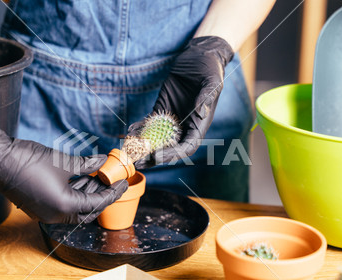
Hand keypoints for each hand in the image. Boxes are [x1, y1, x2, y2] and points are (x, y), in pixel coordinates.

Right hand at [0, 127, 127, 223]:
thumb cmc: (28, 161)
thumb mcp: (63, 162)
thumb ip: (87, 165)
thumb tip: (102, 161)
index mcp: (64, 206)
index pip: (97, 203)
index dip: (113, 192)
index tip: (123, 182)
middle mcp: (55, 215)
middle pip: (87, 209)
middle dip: (101, 194)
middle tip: (111, 179)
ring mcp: (45, 212)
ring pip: (75, 207)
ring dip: (87, 192)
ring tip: (96, 174)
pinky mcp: (38, 206)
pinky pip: (63, 204)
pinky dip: (74, 193)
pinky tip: (80, 177)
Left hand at [130, 36, 233, 168]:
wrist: (199, 55)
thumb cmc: (209, 68)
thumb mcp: (212, 81)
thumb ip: (207, 96)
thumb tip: (201, 113)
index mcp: (199, 124)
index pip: (187, 147)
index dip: (173, 154)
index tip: (157, 156)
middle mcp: (185, 125)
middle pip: (170, 148)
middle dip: (153, 156)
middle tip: (137, 162)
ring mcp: (172, 119)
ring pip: (157, 139)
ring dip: (144, 148)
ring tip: (129, 153)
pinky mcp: (162, 109)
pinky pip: (149, 123)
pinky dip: (140, 129)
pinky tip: (130, 132)